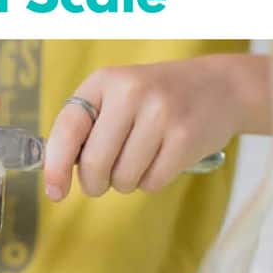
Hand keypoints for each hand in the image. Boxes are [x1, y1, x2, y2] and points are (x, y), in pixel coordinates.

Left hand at [43, 54, 268, 200]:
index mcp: (104, 81)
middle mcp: (130, 92)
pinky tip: (163, 158)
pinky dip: (152, 181)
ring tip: (142, 157)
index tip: (54, 191)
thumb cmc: (155, 99)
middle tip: (104, 178)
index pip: (68, 127)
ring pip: (123, 178)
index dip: (55, 165)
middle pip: (94, 163)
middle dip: (95, 182)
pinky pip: (152, 183)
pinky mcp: (185, 137)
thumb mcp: (117, 95)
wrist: (218, 87)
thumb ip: (87, 127)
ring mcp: (160, 113)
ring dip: (126, 181)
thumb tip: (56, 174)